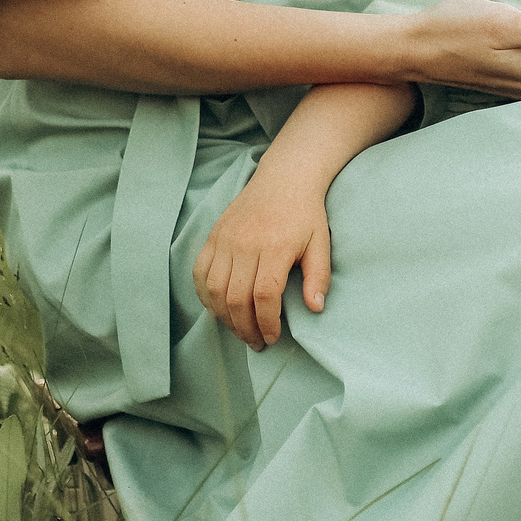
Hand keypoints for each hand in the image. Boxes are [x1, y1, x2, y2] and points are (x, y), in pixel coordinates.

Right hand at [194, 170, 330, 349]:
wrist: (284, 178)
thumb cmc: (305, 214)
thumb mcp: (321, 243)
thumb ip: (318, 276)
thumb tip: (316, 308)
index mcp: (275, 247)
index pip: (265, 296)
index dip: (267, 323)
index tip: (273, 338)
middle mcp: (246, 244)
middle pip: (236, 298)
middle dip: (245, 328)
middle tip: (256, 342)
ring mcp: (225, 239)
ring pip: (215, 290)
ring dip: (224, 317)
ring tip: (239, 330)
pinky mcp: (213, 236)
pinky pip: (200, 273)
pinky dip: (205, 296)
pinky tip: (219, 308)